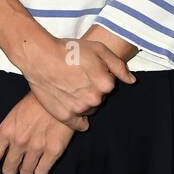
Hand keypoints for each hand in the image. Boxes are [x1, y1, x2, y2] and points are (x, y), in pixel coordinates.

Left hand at [0, 92, 76, 173]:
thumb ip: (8, 134)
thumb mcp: (14, 115)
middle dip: (13, 168)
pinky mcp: (53, 151)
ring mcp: (36, 148)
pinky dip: (41, 169)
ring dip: (28, 168)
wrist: (60, 94)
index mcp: (6, 131)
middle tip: (18, 163)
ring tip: (33, 158)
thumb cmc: (36, 102)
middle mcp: (19, 142)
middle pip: (9, 170)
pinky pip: (41, 172)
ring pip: (26, 173)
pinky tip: (44, 159)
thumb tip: (4, 153)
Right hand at [19, 36, 134, 127]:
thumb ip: (118, 66)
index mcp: (106, 84)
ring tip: (70, 87)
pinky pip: (79, 124)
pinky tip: (70, 104)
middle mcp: (95, 99)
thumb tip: (132, 81)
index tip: (87, 70)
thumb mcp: (99, 49)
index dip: (98, 76)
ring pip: (89, 109)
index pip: (109, 86)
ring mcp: (80, 109)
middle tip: (77, 77)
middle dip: (92, 90)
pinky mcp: (65, 116)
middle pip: (99, 99)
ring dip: (83, 102)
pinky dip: (77, 118)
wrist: (40, 56)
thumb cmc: (69, 50)